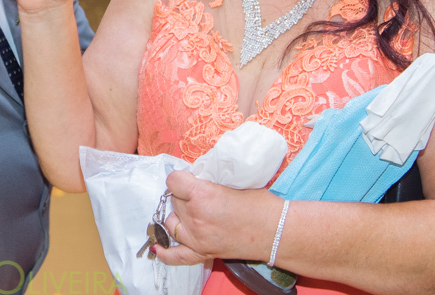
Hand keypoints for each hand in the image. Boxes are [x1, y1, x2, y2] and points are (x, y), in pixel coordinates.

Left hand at [154, 171, 278, 266]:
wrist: (278, 232)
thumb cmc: (260, 204)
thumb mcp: (231, 183)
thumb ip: (207, 182)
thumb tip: (192, 178)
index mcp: (202, 195)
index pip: (174, 181)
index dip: (181, 178)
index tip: (190, 179)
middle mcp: (195, 217)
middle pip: (173, 200)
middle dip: (184, 196)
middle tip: (202, 196)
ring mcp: (197, 238)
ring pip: (171, 221)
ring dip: (179, 215)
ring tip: (195, 212)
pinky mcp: (203, 252)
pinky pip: (176, 255)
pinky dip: (165, 252)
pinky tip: (157, 247)